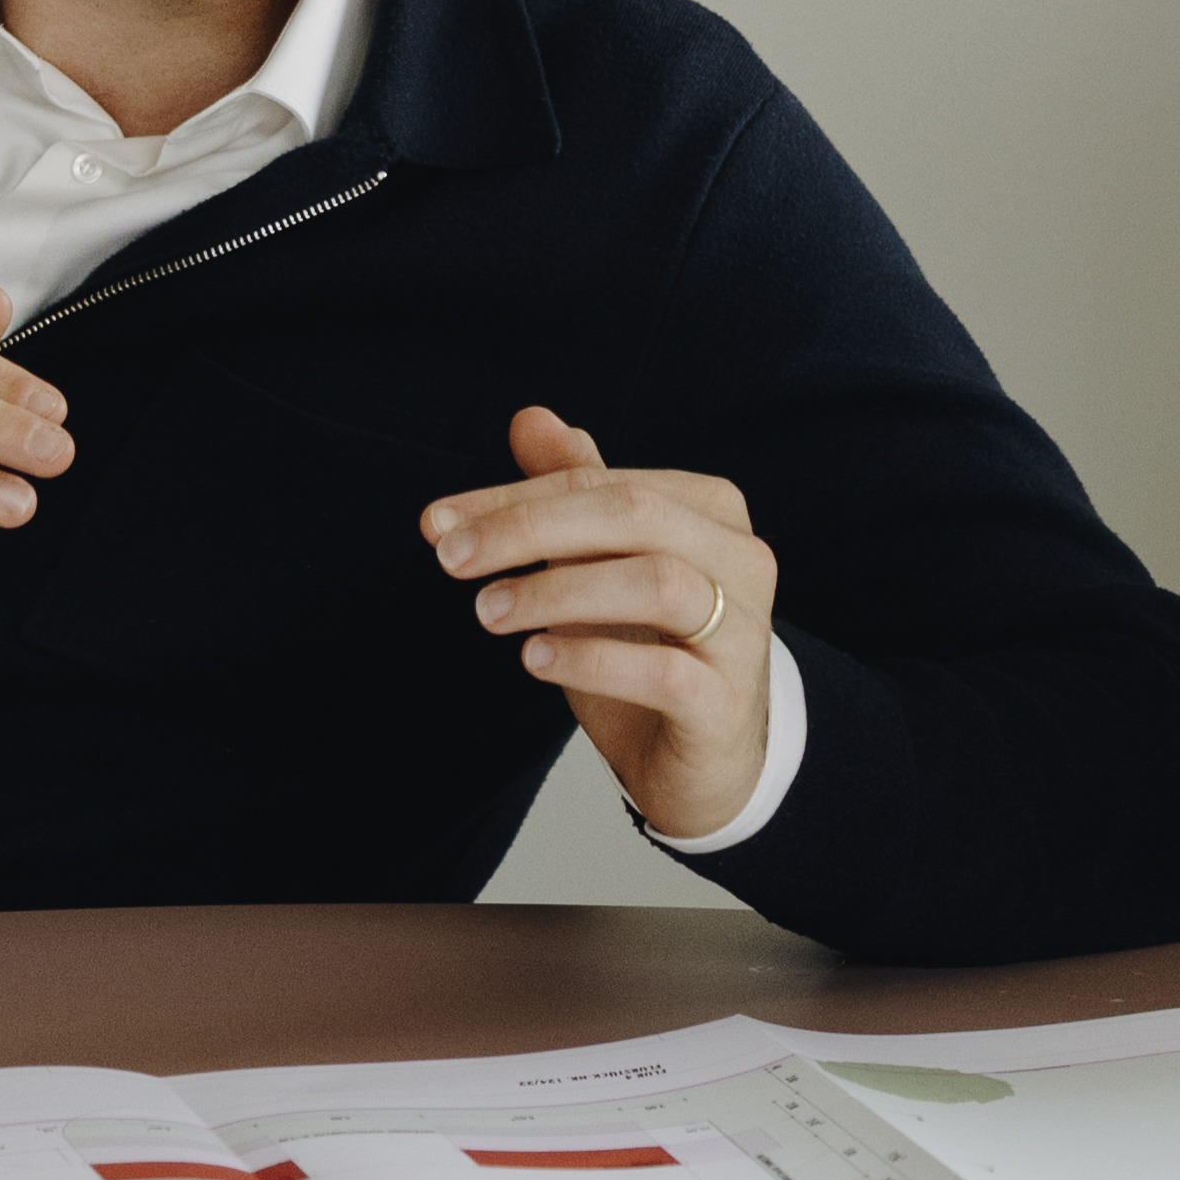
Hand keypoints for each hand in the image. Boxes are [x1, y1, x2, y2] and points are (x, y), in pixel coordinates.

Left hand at [421, 408, 782, 843]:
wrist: (701, 760)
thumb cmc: (649, 651)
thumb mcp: (603, 568)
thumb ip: (574, 493)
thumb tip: (530, 419)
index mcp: (709, 510)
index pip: (600, 484)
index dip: (513, 499)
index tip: (437, 524)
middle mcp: (741, 559)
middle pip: (633, 514)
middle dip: (529, 529)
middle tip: (452, 560)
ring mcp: (742, 632)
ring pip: (657, 583)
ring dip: (558, 591)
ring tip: (489, 612)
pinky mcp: (725, 703)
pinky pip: (662, 671)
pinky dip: (591, 658)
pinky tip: (534, 658)